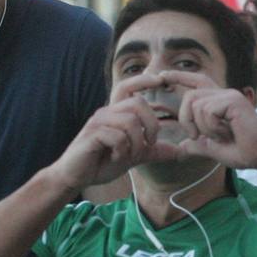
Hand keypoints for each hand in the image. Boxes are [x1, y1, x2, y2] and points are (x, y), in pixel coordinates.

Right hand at [49, 75, 181, 190]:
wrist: (76, 177)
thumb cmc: (102, 163)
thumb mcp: (133, 156)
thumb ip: (154, 151)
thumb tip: (180, 151)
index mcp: (116, 113)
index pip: (128, 86)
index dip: (143, 80)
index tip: (161, 79)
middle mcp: (107, 112)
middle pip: (138, 103)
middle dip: (152, 124)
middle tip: (151, 143)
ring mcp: (98, 122)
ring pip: (130, 121)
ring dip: (137, 143)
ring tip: (130, 155)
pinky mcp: (92, 134)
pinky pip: (118, 136)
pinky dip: (123, 151)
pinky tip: (116, 158)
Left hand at [164, 71, 256, 168]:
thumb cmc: (244, 151)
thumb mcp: (213, 148)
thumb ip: (197, 144)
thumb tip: (181, 148)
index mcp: (219, 101)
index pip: (197, 81)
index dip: (180, 76)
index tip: (163, 75)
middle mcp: (224, 94)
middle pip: (189, 97)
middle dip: (186, 119)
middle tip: (197, 137)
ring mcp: (229, 96)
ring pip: (196, 105)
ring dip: (203, 127)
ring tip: (221, 135)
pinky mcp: (233, 101)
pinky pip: (207, 111)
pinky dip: (212, 128)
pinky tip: (227, 133)